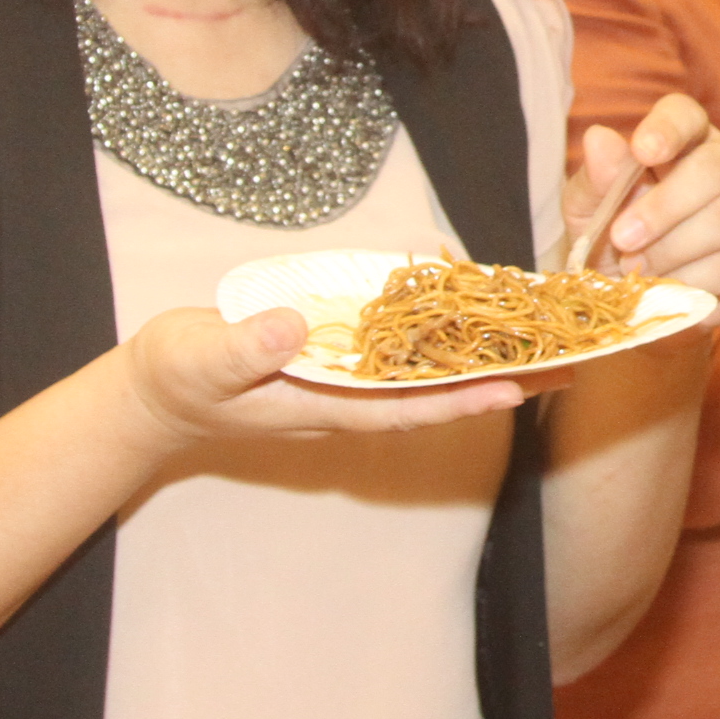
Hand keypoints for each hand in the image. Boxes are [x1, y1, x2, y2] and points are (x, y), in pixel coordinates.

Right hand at [122, 304, 536, 446]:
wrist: (154, 393)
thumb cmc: (176, 379)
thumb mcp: (201, 360)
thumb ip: (243, 348)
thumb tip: (292, 327)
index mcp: (323, 405)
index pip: (407, 408)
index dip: (462, 400)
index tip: (516, 388)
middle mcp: (345, 397)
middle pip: (433, 393)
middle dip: (496, 379)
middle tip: (565, 364)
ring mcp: (341, 380)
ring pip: (423, 371)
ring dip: (478, 356)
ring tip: (539, 338)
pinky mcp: (333, 356)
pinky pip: (397, 348)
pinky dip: (436, 332)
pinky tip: (468, 310)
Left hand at [564, 97, 719, 316]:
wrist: (635, 299)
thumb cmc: (614, 238)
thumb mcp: (591, 210)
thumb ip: (597, 178)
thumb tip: (598, 139)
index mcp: (684, 141)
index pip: (686, 115)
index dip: (668, 128)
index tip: (642, 151)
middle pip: (717, 168)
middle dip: (664, 206)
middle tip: (621, 238)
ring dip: (672, 249)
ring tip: (635, 268)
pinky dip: (690, 280)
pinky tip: (664, 286)